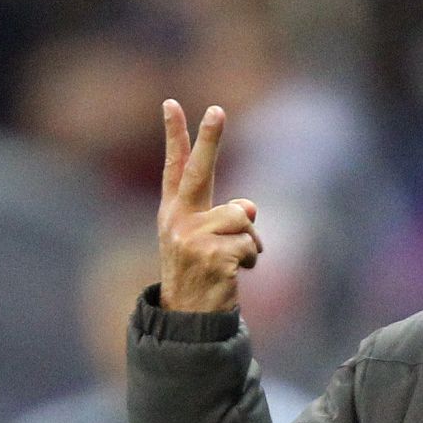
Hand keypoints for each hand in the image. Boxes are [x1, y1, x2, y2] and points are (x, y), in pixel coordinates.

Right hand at [157, 99, 262, 311]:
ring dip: (249, 239)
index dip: (174, 135)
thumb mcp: (202, 240)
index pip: (174, 167)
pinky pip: (250, 244)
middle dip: (209, 139)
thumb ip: (222, 214)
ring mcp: (192, 239)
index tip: (171, 103)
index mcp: (173, 212)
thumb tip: (249, 206)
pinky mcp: (212, 257)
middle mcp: (178, 221)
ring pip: (243, 215)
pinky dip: (251, 259)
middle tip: (216, 109)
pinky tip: (233, 274)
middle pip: (199, 172)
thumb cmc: (200, 273)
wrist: (188, 319)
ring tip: (233, 259)